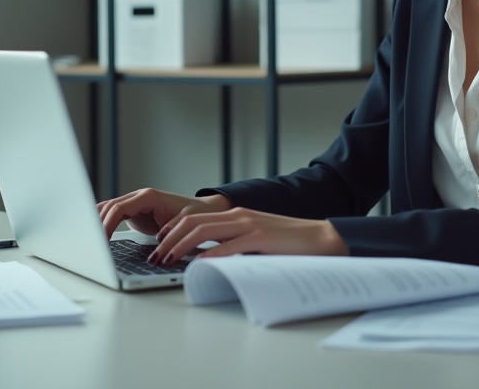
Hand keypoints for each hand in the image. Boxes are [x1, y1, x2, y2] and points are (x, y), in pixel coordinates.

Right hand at [97, 188, 231, 239]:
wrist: (203, 211)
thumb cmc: (196, 215)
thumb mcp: (187, 222)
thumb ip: (172, 230)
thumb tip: (159, 240)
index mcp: (148, 197)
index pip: (119, 207)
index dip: (106, 224)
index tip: (100, 240)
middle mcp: (139, 197)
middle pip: (109, 207)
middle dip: (96, 223)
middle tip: (87, 243)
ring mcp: (135, 204)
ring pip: (108, 209)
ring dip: (96, 222)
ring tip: (86, 240)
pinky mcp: (134, 213)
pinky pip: (113, 215)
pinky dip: (102, 223)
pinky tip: (94, 235)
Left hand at [150, 207, 348, 266]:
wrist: (322, 239)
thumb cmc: (290, 244)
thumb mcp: (255, 240)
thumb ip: (233, 244)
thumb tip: (207, 258)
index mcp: (236, 215)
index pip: (194, 218)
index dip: (172, 231)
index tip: (158, 245)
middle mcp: (239, 216)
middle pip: (192, 222)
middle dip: (168, 240)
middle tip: (156, 257)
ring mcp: (249, 225)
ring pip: (203, 231)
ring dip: (180, 247)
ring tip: (167, 260)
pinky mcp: (260, 238)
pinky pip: (228, 246)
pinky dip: (209, 254)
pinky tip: (197, 264)